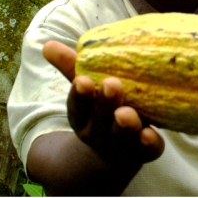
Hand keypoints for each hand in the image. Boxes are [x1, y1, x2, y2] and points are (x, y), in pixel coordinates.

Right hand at [42, 41, 164, 164]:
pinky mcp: (144, 151)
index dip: (80, 95)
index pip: (78, 106)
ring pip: (121, 137)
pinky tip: (149, 135)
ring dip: (124, 125)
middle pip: (99, 121)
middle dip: (104, 103)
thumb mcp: (86, 87)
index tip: (83, 80)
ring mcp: (121, 145)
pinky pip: (146, 151)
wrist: (114, 152)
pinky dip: (147, 144)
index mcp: (82, 116)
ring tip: (126, 113)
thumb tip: (48, 45)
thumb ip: (71, 66)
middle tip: (112, 84)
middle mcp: (98, 133)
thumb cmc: (100, 108)